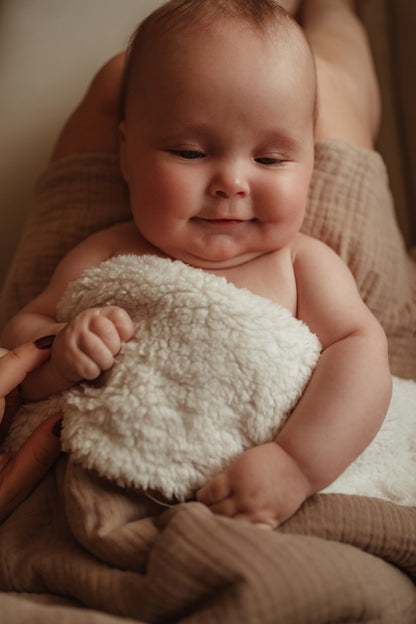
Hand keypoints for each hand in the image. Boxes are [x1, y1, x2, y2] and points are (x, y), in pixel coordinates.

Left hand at [0, 342, 61, 522]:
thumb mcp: (6, 490)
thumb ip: (36, 454)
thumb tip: (65, 419)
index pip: (0, 374)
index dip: (28, 355)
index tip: (54, 344)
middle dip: (26, 362)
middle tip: (60, 364)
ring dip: (18, 375)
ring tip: (50, 380)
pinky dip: (11, 390)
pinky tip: (28, 398)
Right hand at [50, 305, 133, 384]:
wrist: (62, 357)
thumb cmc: (93, 345)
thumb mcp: (105, 334)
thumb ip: (119, 332)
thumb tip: (129, 342)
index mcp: (98, 314)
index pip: (117, 315)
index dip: (125, 330)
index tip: (122, 340)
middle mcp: (83, 321)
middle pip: (107, 330)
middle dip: (114, 347)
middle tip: (110, 354)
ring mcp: (72, 337)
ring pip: (97, 349)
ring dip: (105, 362)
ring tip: (102, 364)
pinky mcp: (65, 355)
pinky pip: (87, 367)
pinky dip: (93, 372)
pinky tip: (91, 370)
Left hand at [197, 442, 311, 527]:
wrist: (298, 464)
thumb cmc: (270, 459)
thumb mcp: (243, 462)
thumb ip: (228, 478)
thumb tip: (211, 492)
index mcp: (235, 478)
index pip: (209, 494)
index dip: (201, 498)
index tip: (199, 498)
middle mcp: (244, 497)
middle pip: (217, 511)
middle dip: (207, 513)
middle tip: (202, 514)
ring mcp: (257, 511)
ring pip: (230, 525)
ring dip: (221, 525)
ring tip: (215, 525)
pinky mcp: (270, 520)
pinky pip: (251, 532)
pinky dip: (242, 534)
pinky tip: (236, 534)